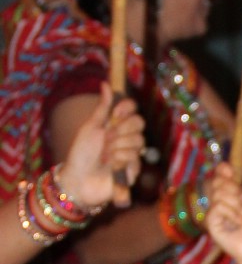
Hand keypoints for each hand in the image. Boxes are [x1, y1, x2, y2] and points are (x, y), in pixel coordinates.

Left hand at [57, 85, 145, 210]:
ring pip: (137, 141)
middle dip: (120, 130)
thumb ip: (102, 107)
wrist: (80, 179)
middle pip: (139, 123)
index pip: (132, 109)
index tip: (116, 113)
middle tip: (105, 139)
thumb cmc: (81, 153)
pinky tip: (110, 166)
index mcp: (115, 124)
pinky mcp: (134, 168)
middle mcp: (125, 136)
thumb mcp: (90, 127)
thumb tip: (106, 84)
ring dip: (116, 147)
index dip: (127, 108)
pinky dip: (119, 159)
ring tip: (104, 156)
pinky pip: (134, 156)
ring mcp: (131, 152)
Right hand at [206, 155, 241, 263]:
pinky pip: (217, 207)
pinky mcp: (210, 220)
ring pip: (220, 193)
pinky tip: (234, 224)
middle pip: (219, 180)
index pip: (222, 172)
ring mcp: (215, 209)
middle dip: (235, 191)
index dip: (225, 170)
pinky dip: (230, 214)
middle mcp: (221, 198)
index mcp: (232, 190)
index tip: (231, 171)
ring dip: (236, 206)